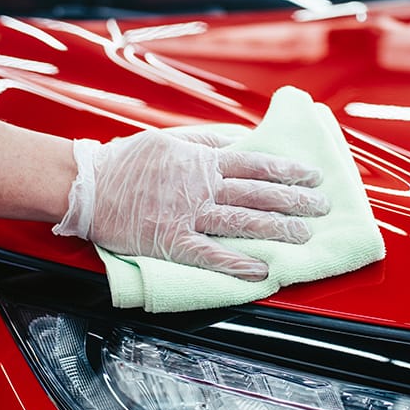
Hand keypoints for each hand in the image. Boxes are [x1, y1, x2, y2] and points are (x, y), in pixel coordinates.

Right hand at [53, 130, 329, 279]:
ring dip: (276, 228)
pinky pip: (210, 254)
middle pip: (257, 193)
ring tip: (303, 236)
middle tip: (321, 207)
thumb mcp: (171, 140)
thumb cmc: (127, 162)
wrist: (88, 186)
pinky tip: (261, 269)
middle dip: (294, 200)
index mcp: (202, 162)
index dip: (287, 171)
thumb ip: (208, 142)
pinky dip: (236, 263)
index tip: (312, 176)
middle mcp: (201, 188)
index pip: (255, 164)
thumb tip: (241, 140)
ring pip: (241, 221)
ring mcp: (187, 215)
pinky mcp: (171, 241)